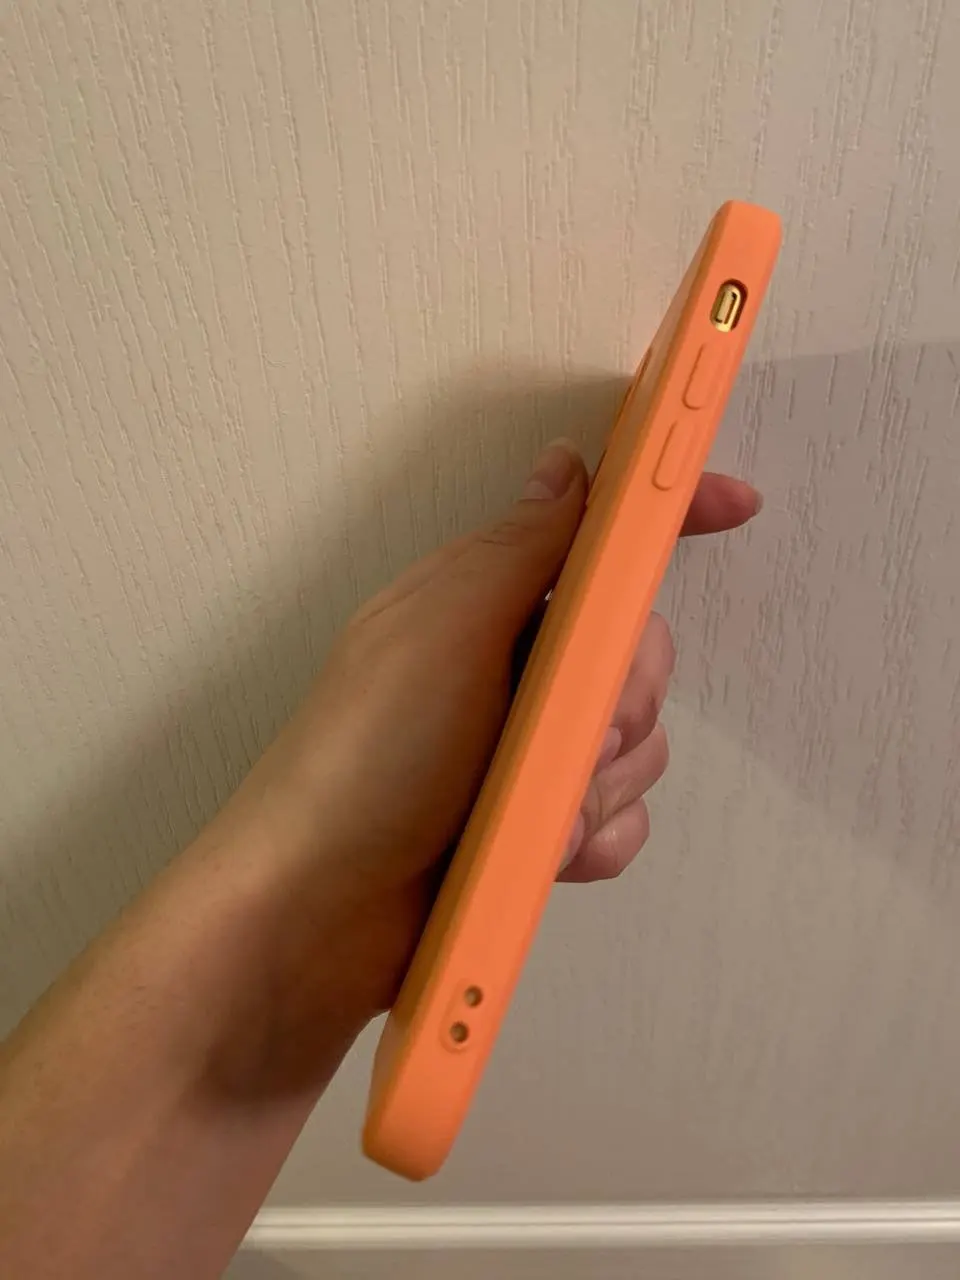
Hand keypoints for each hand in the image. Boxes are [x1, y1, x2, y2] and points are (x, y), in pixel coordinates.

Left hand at [210, 442, 760, 1067]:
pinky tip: (548, 853)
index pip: (597, 544)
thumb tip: (568, 463)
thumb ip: (523, 546)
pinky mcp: (539, 829)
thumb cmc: (368, 754)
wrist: (317, 912)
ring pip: (639, 747)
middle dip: (622, 696)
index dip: (668, 521)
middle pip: (640, 654)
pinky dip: (594, 838)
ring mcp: (528, 756)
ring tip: (530, 809)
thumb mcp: (446, 627)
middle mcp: (516, 673)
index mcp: (489, 606)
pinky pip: (623, 821)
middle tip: (570, 729)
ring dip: (596, 782)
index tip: (735, 507)